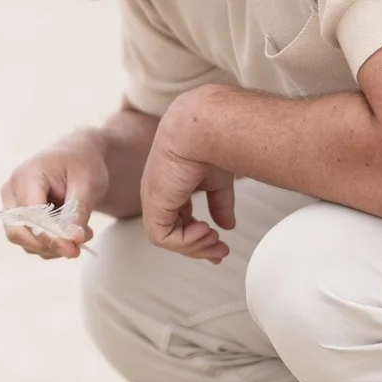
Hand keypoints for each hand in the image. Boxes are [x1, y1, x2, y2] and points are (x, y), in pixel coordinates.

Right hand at [0, 132, 109, 259]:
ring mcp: (11, 205)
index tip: (72, 248)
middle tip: (77, 249)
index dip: (49, 235)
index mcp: (26, 176)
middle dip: (48, 245)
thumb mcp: (87, 185)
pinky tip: (71, 233)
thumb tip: (74, 240)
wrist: (76, 157)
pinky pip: (29, 240)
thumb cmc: (81, 165)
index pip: (30, 215)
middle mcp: (11, 191)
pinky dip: (51, 244)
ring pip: (24, 240)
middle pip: (17, 232)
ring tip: (82, 234)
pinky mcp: (18, 217)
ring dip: (53, 246)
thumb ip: (78, 212)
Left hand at [141, 87, 236, 263]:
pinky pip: (162, 237)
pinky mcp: (154, 204)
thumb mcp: (218, 181)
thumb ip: (220, 204)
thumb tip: (227, 225)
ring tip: (216, 242)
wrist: (202, 129)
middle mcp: (159, 193)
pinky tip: (206, 231)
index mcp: (172, 185)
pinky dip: (186, 241)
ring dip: (195, 246)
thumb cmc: (211, 145)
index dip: (197, 234)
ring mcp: (154, 199)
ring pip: (166, 237)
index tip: (219, 242)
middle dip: (198, 246)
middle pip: (172, 231)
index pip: (179, 218)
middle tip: (220, 253)